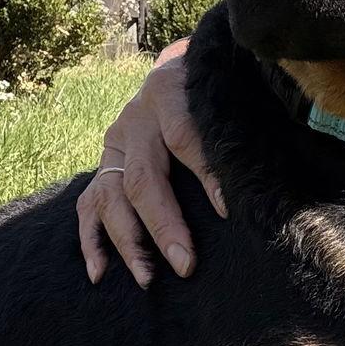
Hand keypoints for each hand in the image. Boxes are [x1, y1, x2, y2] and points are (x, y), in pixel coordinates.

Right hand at [76, 39, 225, 286]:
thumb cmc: (211, 89)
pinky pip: (89, 204)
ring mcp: (114, 144)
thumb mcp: (223, 95)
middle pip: (142, 178)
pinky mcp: (104, 164)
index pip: (184, 138)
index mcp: (168, 95)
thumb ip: (235, 125)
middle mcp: (135, 120)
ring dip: (127, 240)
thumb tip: (255, 175)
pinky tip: (99, 273)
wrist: (180, 68)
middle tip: (185, 264)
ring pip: (110, 196)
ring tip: (147, 277)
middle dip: (163, 225)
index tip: (225, 210)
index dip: (204, 174)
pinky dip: (92, 240)